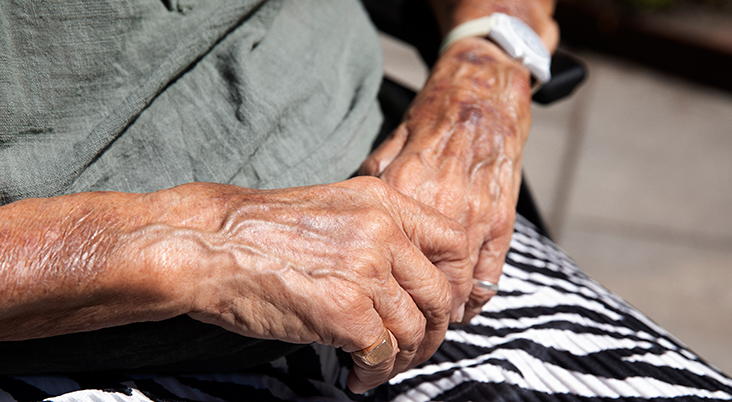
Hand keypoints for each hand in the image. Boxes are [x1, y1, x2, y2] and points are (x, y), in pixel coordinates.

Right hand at [144, 177, 471, 392]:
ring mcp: (365, 269)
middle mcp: (381, 231)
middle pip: (441, 295)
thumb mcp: (331, 211)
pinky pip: (382, 354)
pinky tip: (355, 376)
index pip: (455, 243)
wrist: (208, 245)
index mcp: (383, 202)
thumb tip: (408, 281)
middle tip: (409, 353)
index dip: (457, 284)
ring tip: (376, 370)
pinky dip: (374, 374)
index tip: (441, 310)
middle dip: (432, 334)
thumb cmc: (260, 233)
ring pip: (415, 330)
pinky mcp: (345, 309)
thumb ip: (377, 233)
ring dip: (401, 361)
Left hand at [360, 39, 532, 322]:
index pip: (387, 257)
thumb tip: (347, 235)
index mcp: (405, 189)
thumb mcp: (385, 152)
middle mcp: (441, 206)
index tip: (368, 311)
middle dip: (409, 317)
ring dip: (439, 315)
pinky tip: (459, 311)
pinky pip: (488, 276)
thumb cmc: (427, 127)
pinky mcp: (502, 222)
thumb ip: (369, 193)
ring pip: (457, 288)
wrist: (480, 99)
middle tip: (396, 335)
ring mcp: (476, 217)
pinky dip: (474, 301)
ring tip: (423, 330)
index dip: (378, 291)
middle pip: (423, 283)